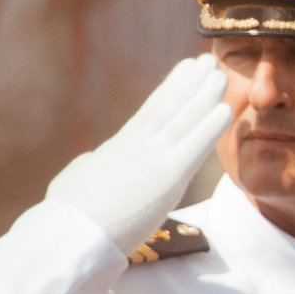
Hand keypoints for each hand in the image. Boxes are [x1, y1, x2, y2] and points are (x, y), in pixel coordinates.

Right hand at [45, 56, 232, 255]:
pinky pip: (195, 147)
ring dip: (205, 96)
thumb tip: (92, 160)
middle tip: (209, 61)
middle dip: (192, 83)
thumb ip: (89, 166)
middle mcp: (139, 146)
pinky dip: (211, 127)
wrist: (72, 232)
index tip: (185, 70)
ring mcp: (154, 159)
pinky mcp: (167, 178)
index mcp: (120, 146)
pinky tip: (226, 109)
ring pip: (184, 119)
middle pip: (171, 107)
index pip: (151, 111)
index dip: (171, 89)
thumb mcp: (76, 179)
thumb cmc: (68, 213)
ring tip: (221, 73)